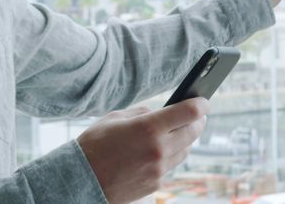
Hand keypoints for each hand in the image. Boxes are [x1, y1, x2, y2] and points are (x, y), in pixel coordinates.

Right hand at [77, 98, 208, 203]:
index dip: (200, 104)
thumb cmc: (94, 145)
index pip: (188, 113)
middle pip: (193, 133)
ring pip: (184, 151)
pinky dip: (168, 157)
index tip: (204, 101)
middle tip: (199, 116)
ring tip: (180, 132)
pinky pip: (170, 166)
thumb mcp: (114, 118)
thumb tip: (160, 113)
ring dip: (185, 140)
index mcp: (148, 128)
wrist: (81, 179)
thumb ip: (142, 113)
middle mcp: (158, 150)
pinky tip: (158, 152)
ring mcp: (158, 170)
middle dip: (198, 122)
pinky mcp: (155, 184)